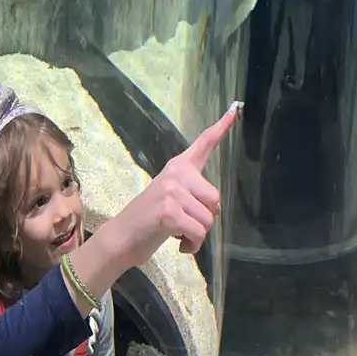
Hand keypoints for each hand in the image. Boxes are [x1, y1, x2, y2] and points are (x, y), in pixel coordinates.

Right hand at [104, 104, 236, 267]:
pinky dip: (193, 245)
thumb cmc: (149, 221)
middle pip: (215, 199)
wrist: (121, 237)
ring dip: (198, 236)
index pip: (204, 144)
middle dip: (205, 219)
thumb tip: (215, 209)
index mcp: (178, 167)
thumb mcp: (171, 200)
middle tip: (184, 224)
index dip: (221, 127)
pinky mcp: (169, 212)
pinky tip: (179, 245)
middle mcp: (176, 174)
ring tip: (178, 234)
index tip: (235, 109)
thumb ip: (193, 195)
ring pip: (208, 219)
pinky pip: (199, 232)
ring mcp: (171, 191)